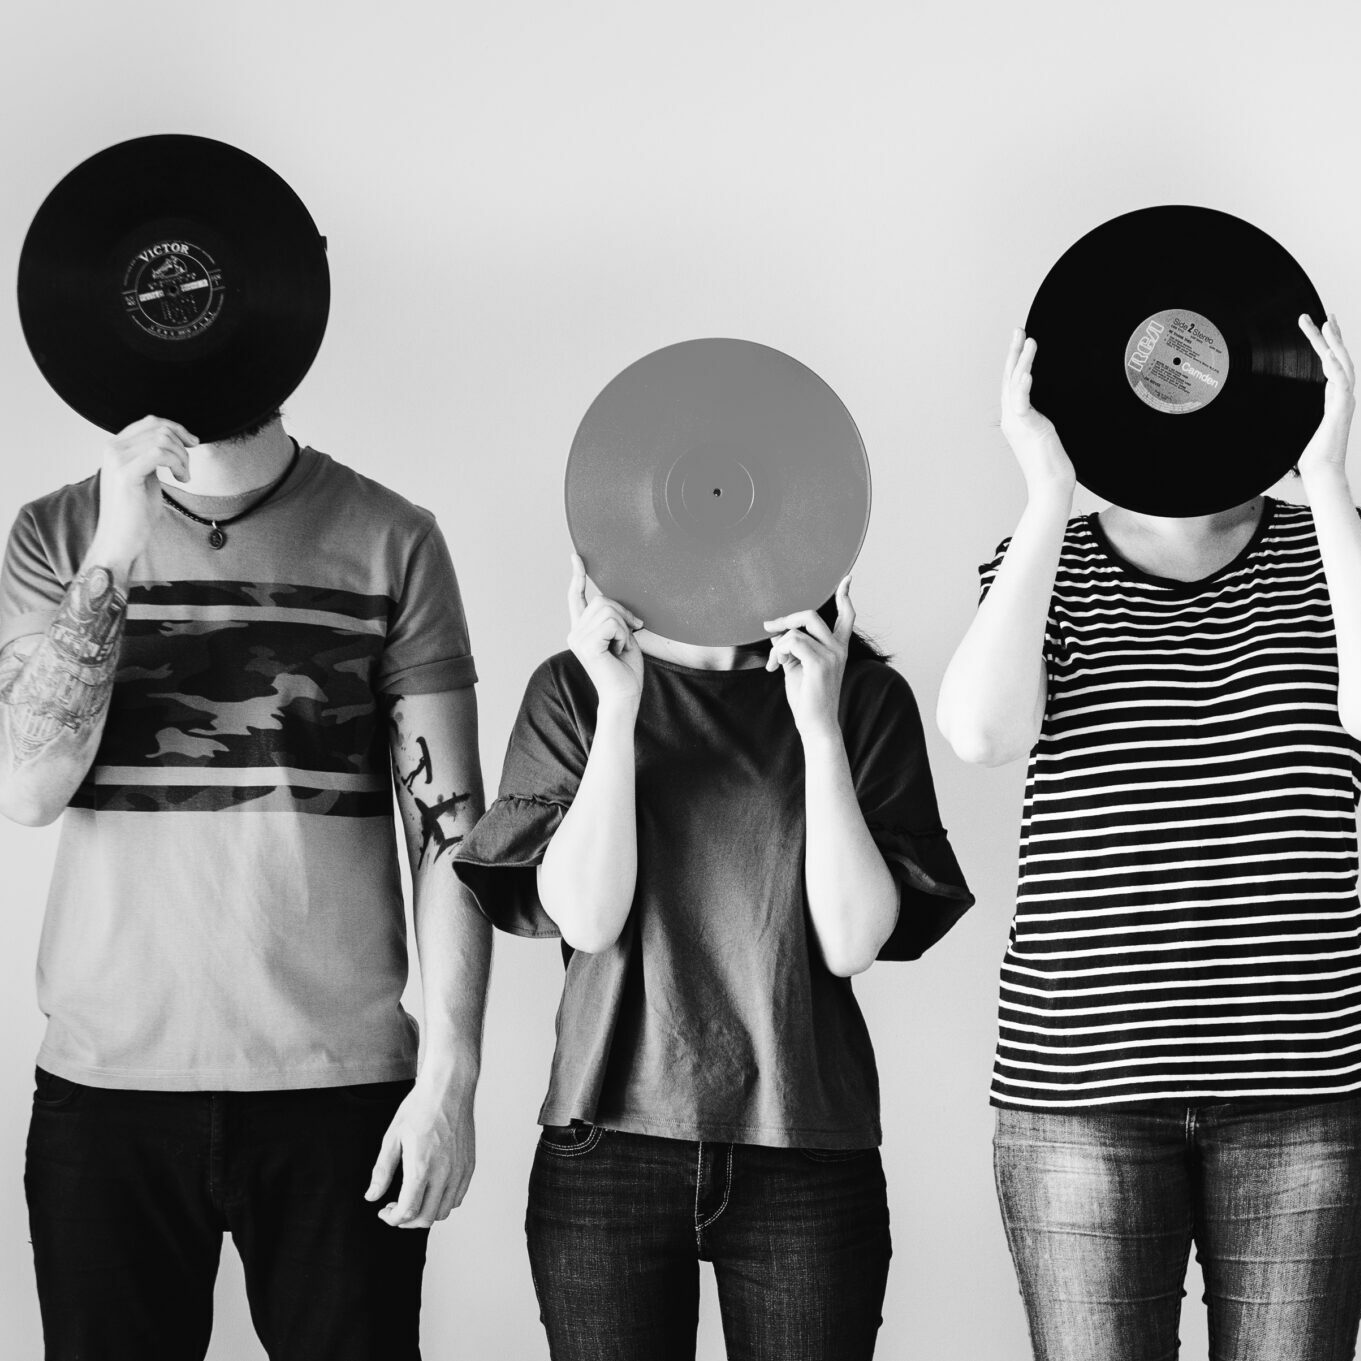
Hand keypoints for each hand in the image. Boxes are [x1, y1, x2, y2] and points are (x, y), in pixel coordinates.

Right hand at [88, 415, 196, 572]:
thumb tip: (175, 438)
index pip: (150, 422)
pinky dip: (178, 464)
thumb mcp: (146, 475)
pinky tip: (181, 479)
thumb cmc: (135, 512)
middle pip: (158, 428)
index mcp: (116, 446)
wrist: (120, 540)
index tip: (193, 444)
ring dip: (182, 458)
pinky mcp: (125, 474)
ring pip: (163, 440)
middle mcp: (112, 448)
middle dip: (182, 445)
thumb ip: (152, 455)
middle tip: (187, 468)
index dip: (177, 429)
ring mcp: (116, 459)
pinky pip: (161, 454)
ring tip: (184, 476)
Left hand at [365, 1077, 473, 1228]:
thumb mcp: (392, 1137)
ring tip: (414, 1200)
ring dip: (426, 1213)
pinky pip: (458, 1196)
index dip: (392, 1218)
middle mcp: (444, 1173)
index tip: (384, 1211)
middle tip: (395, 1210)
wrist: (449, 1088)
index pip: (407, 1211)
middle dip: (407, 1221)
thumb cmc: (420, 1108)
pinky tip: (431, 1189)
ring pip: (444, 1211)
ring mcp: (459, 1170)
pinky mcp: (469, 1165)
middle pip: (426, 1218)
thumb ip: (382, 1171)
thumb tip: (372, 1196)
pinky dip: (443, 1202)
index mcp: (421, 1168)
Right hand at [567, 553, 643, 708]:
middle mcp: (575, 633)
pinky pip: (613, 623)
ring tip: (622, 647)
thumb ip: (616, 619)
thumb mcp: (623, 637)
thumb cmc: (626, 671)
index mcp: (582, 630)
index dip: (577, 576)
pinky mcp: (586, 644)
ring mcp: (578, 638)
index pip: (577, 598)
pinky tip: (620, 651)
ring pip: (608, 609)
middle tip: (632, 633)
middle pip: (602, 599)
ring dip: (624, 627)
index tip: (576, 557)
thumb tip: (615, 603)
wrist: (624, 697)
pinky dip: (623, 635)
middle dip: (623, 612)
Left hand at [764, 576, 853, 742]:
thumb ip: (793, 647)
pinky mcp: (820, 664)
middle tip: (768, 628)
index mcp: (838, 647)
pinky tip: (776, 668)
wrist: (815, 724)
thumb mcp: (798, 666)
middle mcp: (838, 648)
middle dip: (786, 619)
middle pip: (811, 615)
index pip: (846, 615)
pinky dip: (778, 652)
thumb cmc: (807, 697)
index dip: (844, 596)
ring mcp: (832, 655)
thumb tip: (778, 632)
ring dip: (777, 645)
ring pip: (796, 630)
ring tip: (775, 664)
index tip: (847, 578)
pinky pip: (792, 642)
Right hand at [1001, 330, 1074, 496]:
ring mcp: (1017, 423)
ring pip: (1015, 384)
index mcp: (1016, 418)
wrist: (1051, 486)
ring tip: (1029, 339)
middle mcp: (1012, 419)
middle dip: (1014, 351)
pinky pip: (1022, 401)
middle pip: (1009, 377)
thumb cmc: (1053, 465)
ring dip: (1022, 360)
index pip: (1013, 383)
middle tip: (1018, 329)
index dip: (1016, 360)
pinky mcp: (1027, 428)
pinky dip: (1023, 385)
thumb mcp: (1047, 434)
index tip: (1022, 341)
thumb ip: (1043, 419)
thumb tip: (1052, 409)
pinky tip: (1027, 370)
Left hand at [1297, 313, 1355, 477]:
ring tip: (1327, 323)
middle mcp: (1343, 394)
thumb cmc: (1311, 453)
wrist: (1322, 471)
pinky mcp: (1342, 410)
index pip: (1331, 362)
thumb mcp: (1302, 423)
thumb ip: (1301, 409)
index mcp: (1334, 395)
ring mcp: (1345, 400)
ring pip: (1343, 364)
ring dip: (1335, 343)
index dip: (1327, 342)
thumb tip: (1284, 403)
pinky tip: (1331, 355)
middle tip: (1323, 314)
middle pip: (1339, 357)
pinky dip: (1338, 367)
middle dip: (1332, 334)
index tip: (1321, 323)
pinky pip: (1342, 383)